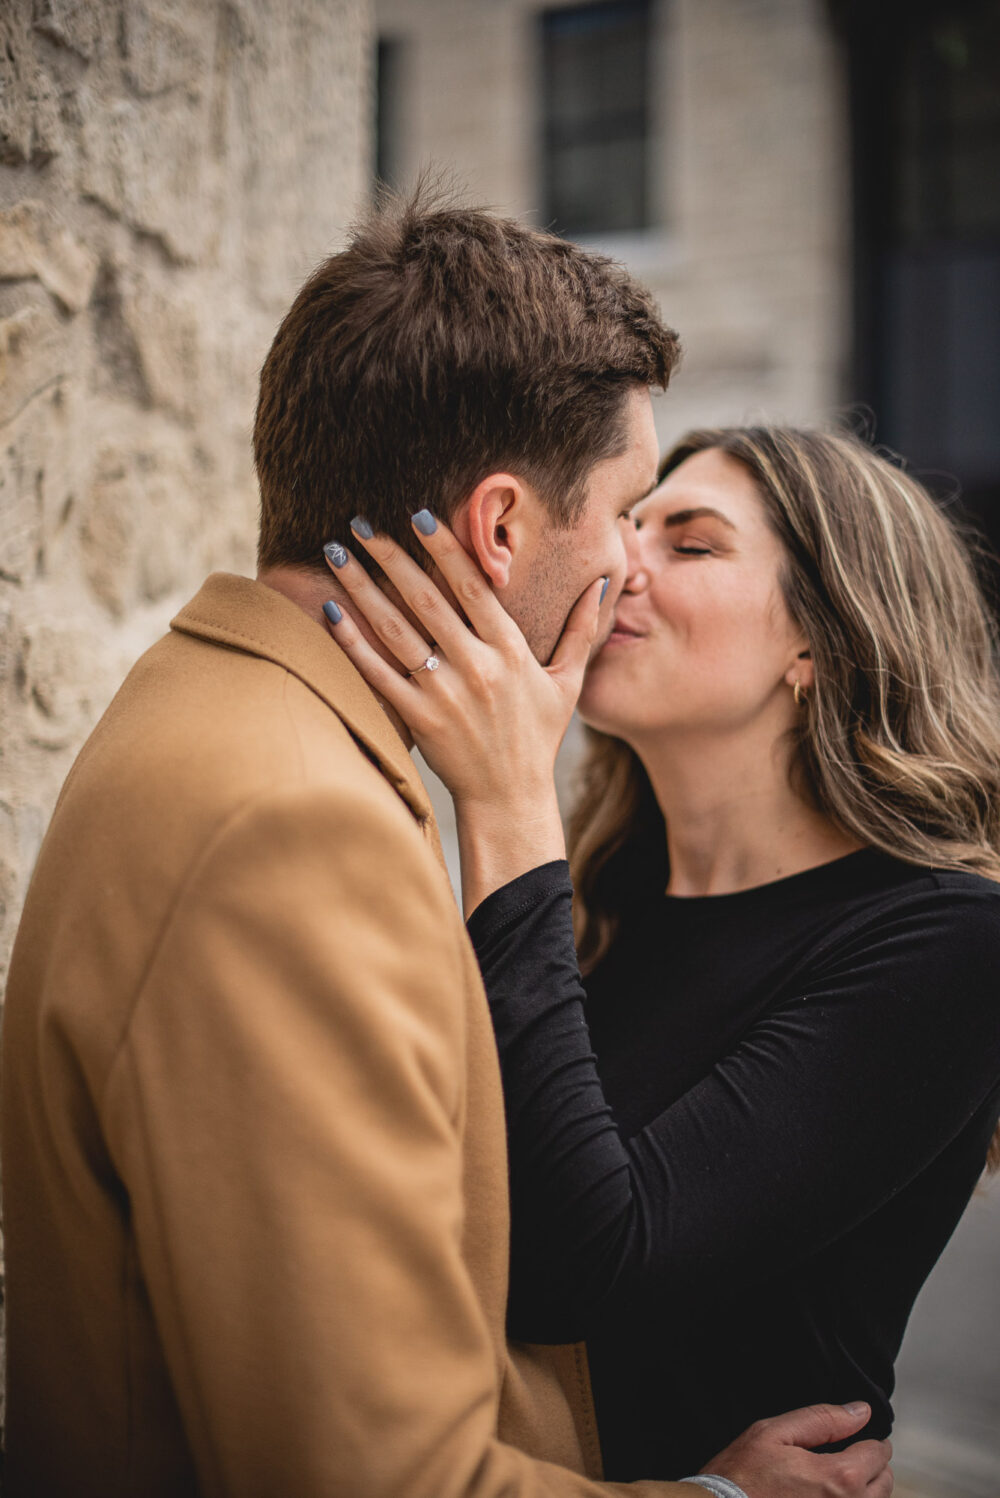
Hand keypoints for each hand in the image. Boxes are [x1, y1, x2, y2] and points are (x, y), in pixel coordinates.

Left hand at [321, 514, 606, 912]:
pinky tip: (330, 611)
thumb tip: (602, 584)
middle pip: (426, 598)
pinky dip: (352, 641)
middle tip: (359, 521)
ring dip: (362, 587)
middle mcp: (477, 666)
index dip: (445, 548)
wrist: (511, 799)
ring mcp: (445, 693)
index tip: (417, 514)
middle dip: (390, 555)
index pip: (473, 587)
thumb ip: (581, 630)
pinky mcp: (419, 719)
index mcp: (511, 650)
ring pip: (396, 629)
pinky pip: (378, 673)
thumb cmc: (537, 738)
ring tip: (335, 553)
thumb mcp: (568, 682)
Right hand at [702, 1402, 891, 1497]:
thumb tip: (860, 1412)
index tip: (860, 1437)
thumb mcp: (774, 1433)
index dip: (871, 1440)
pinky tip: (825, 1496)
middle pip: (884, 1484)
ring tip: (836, 1479)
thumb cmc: (741, 1477)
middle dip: (873, 1466)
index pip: (878, 1454)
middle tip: (850, 1456)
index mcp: (839, 1479)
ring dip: (866, 1490)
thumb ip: (822, 1420)